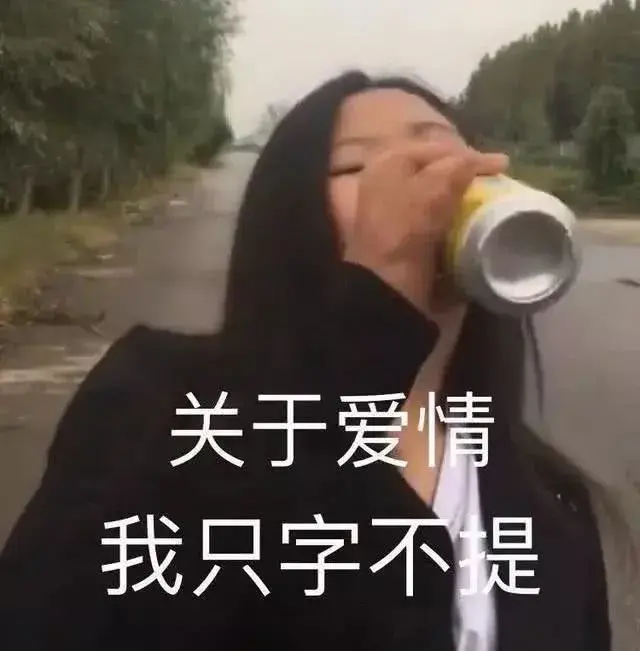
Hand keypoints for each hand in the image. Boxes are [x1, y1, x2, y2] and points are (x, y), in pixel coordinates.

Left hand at [343, 140, 508, 312]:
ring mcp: (392, 216)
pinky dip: (453, 226)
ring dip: (460, 203)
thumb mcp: (437, 185)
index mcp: (388, 164)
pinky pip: (434, 226)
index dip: (470, 155)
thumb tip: (492, 161)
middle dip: (465, 179)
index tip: (503, 166)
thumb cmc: (408, 228)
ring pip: (435, 200)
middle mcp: (386, 185)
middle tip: (495, 186)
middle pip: (434, 173)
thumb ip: (462, 165)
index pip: (436, 148)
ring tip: (488, 208)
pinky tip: (471, 230)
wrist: (389, 287)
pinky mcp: (403, 244)